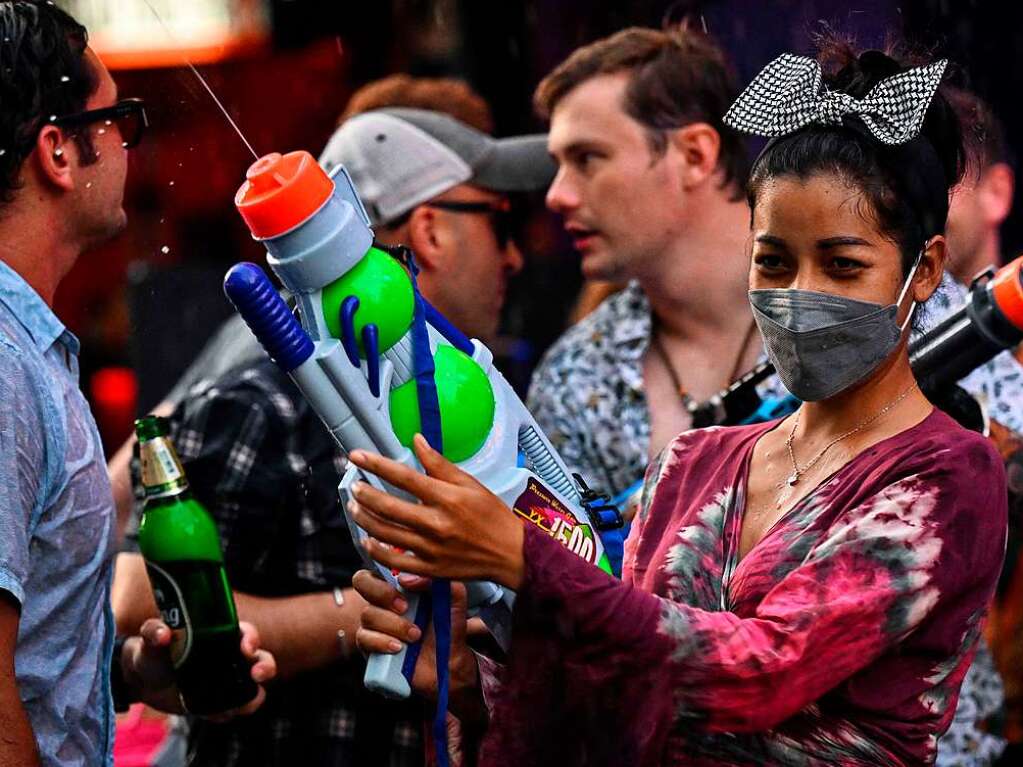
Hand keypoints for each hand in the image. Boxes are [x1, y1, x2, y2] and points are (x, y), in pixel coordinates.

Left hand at [121, 619, 275, 717]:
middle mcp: (231, 657)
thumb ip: (154, 631)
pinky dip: (229, 714)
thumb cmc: (152, 651)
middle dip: (265, 666)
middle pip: (260, 659)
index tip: (246, 647)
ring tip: (243, 705)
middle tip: (257, 674)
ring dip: (254, 696)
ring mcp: (227, 681)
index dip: (251, 638)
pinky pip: (233, 710)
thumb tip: (164, 634)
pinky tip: (216, 715)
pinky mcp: (218, 703)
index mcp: (221, 635)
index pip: (245, 633)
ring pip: (254, 688)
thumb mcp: (150, 639)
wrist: (143, 681)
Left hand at [347, 434, 525, 588]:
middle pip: (388, 506)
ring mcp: (431, 548)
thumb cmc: (493, 517)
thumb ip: (439, 464)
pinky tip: (368, 539)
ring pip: (385, 533)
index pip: (404, 477)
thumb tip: (418, 441)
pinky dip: (376, 550)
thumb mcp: (470, 484)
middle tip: (354, 486)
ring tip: (355, 507)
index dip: (376, 464)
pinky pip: (394, 560)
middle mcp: (436, 523)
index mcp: (447, 498)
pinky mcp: (429, 568)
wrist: (511, 554)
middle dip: (364, 494)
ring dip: (364, 518)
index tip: (358, 456)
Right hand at [352, 570, 486, 724]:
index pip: (379, 564)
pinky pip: (364, 638)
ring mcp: (374, 623)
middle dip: (383, 593)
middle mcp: (382, 601)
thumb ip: (438, 581)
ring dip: (393, 625)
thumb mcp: (453, 598)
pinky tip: (399, 648)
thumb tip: (406, 579)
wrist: (449, 662)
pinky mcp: (370, 646)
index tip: (405, 585)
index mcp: (399, 584)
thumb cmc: (449, 626)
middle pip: (362, 581)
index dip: (386, 570)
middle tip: (405, 608)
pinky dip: (382, 642)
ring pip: (368, 614)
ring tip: (415, 635)